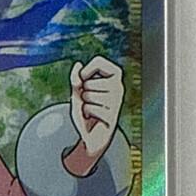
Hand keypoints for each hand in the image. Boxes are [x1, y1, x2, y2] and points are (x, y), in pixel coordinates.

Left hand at [65, 56, 123, 175]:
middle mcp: (118, 88)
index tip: (83, 79)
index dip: (86, 70)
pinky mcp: (112, 116)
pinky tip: (93, 117)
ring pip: (89, 95)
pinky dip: (86, 113)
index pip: (99, 61)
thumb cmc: (86, 110)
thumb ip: (76, 79)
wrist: (92, 134)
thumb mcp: (77, 92)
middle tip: (89, 100)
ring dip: (84, 104)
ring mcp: (117, 102)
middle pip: (90, 81)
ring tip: (91, 109)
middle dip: (83, 92)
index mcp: (113, 77)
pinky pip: (90, 108)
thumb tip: (78, 65)